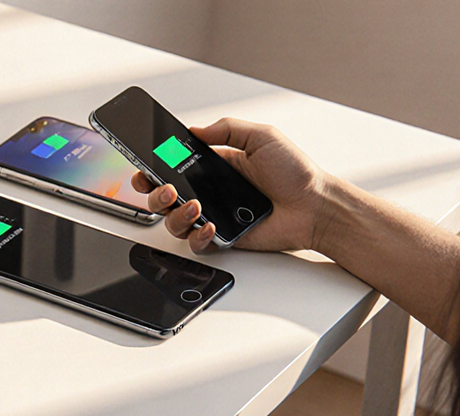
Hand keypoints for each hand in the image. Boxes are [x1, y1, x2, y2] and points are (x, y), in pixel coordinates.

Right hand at [132, 118, 329, 252]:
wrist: (315, 207)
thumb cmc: (296, 174)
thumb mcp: (263, 137)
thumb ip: (227, 128)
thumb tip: (195, 128)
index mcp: (214, 166)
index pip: (172, 166)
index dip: (153, 167)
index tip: (144, 165)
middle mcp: (208, 191)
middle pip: (163, 195)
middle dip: (153, 192)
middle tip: (165, 189)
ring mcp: (213, 215)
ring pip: (173, 221)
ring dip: (175, 214)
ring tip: (195, 206)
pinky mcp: (221, 238)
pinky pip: (195, 242)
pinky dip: (197, 235)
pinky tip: (209, 226)